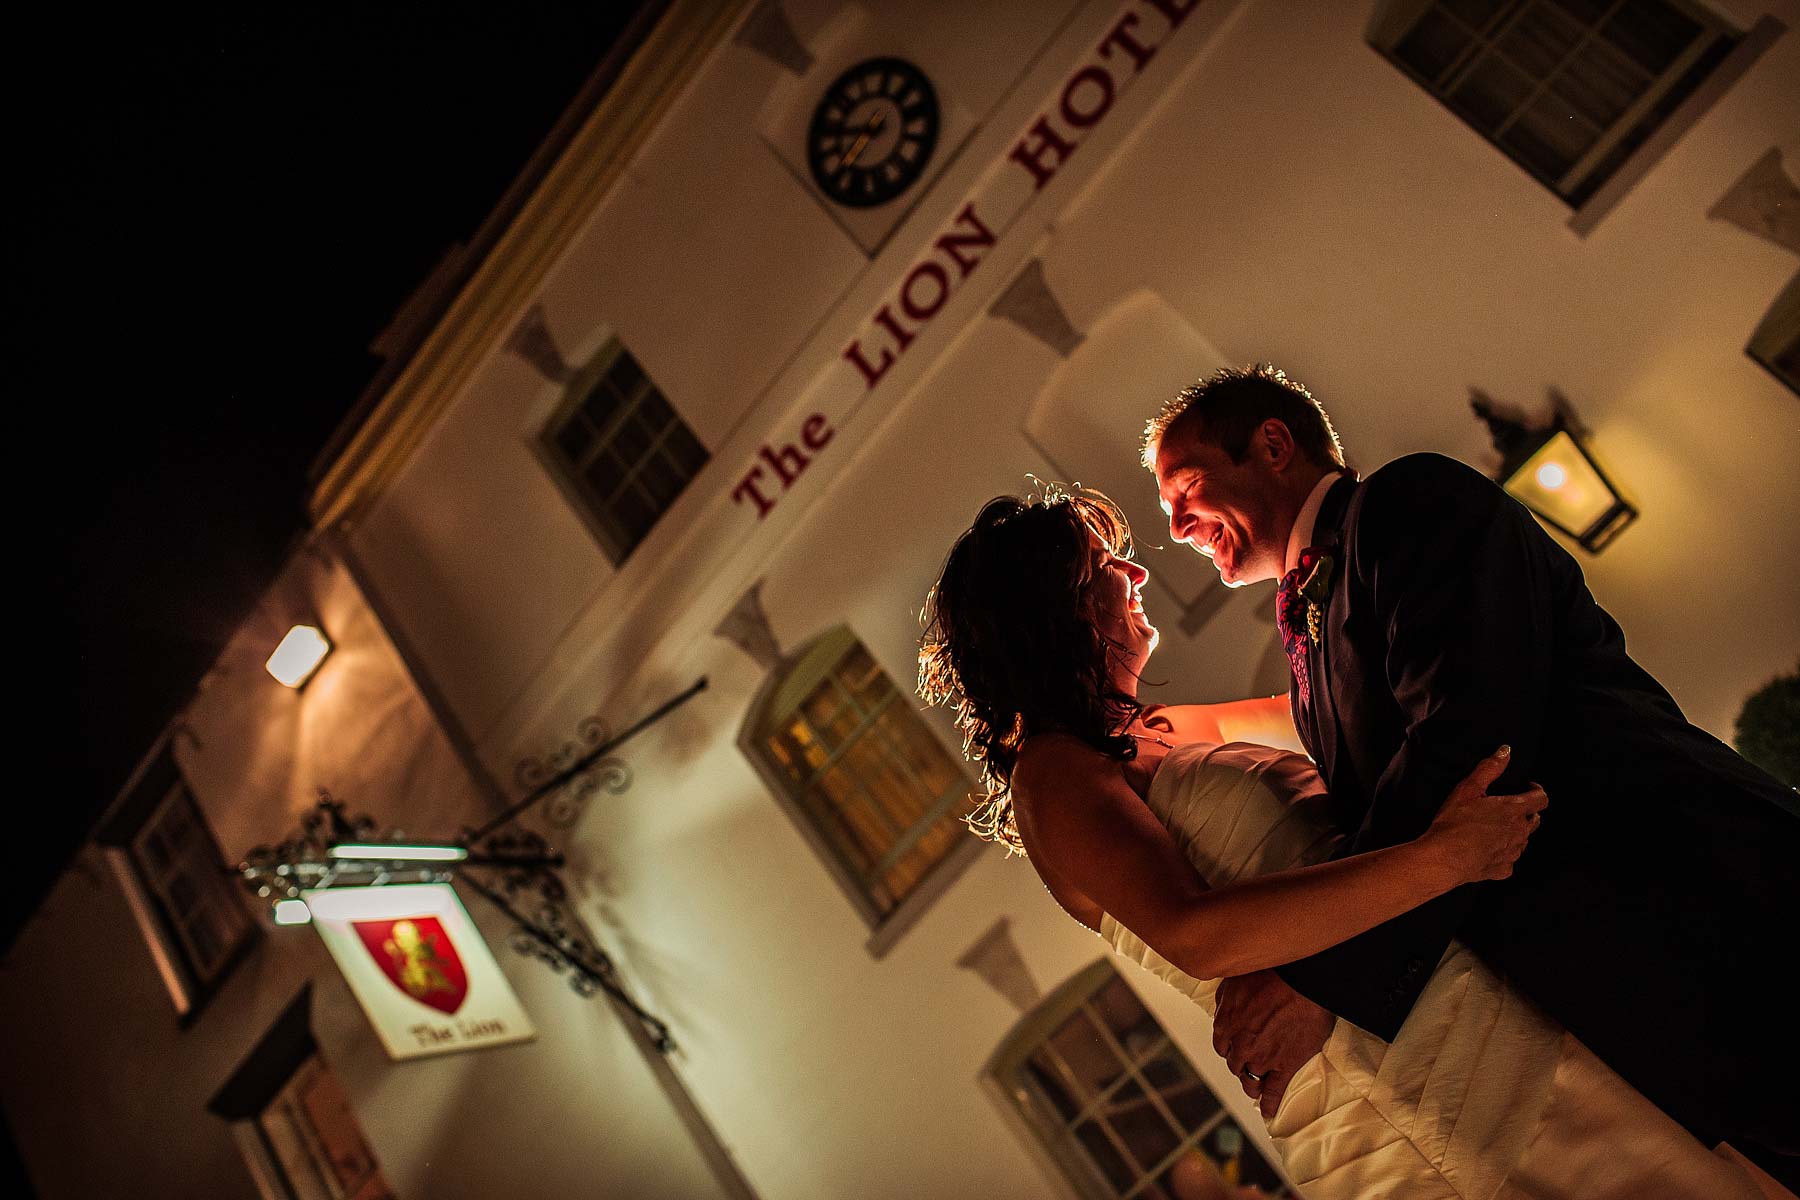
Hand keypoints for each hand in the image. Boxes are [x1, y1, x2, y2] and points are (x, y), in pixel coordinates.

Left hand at [1213, 970, 1333, 1118]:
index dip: (1229, 1047)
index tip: (1235, 1049)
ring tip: (1255, 1086)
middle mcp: (1240, 1045)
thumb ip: (1225, 999)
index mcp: (1226, 1023)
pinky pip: (1274, 1091)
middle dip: (1240, 1064)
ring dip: (1251, 1083)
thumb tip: (1222, 1010)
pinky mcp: (1285, 1066)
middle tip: (1248, 1064)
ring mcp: (1262, 1058)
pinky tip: (1268, 1112)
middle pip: (1235, 1064)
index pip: (1221, 1046)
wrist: (1303, 982)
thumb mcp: (1236, 980)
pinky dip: (1270, 1104)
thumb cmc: (1271, 974)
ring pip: (1250, 1080)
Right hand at [1424, 745, 1547, 883]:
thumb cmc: (1454, 822)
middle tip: (1512, 807)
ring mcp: (1512, 853)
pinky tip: (1488, 850)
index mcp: (1514, 810)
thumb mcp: (1468, 788)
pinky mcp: (1502, 869)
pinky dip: (1503, 854)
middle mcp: (1519, 833)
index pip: (1541, 798)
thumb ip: (1489, 768)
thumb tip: (1506, 751)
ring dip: (1516, 832)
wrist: (1444, 859)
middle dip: (1528, 812)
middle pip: (1535, 820)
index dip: (1537, 790)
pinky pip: (1509, 860)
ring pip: (1523, 841)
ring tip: (1497, 828)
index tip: (1528, 787)